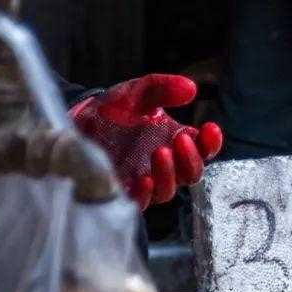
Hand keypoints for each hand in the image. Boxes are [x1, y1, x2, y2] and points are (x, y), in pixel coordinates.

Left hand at [71, 74, 222, 208]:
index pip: (204, 151)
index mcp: (176, 143)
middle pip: (191, 175)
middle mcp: (165, 166)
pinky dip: (145, 194)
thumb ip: (164, 89)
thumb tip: (191, 89)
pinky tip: (144, 180)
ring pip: (168, 191)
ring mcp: (146, 181)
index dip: (211, 143)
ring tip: (161, 152)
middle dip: (190, 158)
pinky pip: (140, 202)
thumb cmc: (116, 108)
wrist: (80, 119)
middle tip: (182, 138)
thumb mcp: (140, 92)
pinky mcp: (124, 191)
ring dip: (169, 174)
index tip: (210, 128)